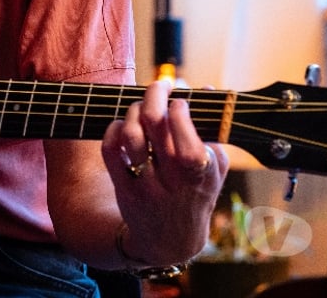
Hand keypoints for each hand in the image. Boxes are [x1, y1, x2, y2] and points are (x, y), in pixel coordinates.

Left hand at [101, 80, 228, 265]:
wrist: (171, 240)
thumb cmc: (196, 193)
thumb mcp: (216, 168)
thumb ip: (213, 130)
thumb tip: (208, 89)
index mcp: (200, 172)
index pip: (184, 130)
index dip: (178, 107)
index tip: (179, 101)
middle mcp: (172, 179)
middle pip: (154, 122)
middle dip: (154, 94)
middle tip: (158, 86)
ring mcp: (146, 184)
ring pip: (130, 134)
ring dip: (134, 111)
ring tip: (141, 108)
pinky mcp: (123, 187)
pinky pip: (110, 149)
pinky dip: (113, 129)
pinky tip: (122, 125)